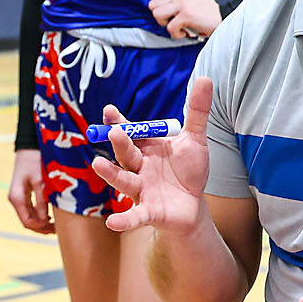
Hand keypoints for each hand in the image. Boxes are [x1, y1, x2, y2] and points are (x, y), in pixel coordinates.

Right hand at [8, 148, 53, 233]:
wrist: (29, 145)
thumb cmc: (35, 160)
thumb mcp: (41, 181)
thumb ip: (42, 201)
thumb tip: (45, 220)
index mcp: (17, 198)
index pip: (28, 222)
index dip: (41, 228)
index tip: (56, 228)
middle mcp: (15, 199)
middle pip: (27, 222)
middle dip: (42, 228)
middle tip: (58, 230)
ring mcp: (18, 196)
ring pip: (29, 216)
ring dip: (41, 222)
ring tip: (56, 225)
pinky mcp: (23, 193)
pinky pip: (30, 209)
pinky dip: (39, 215)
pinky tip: (50, 215)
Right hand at [90, 76, 212, 234]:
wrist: (193, 205)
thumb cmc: (188, 171)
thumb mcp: (195, 140)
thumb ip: (196, 112)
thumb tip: (204, 78)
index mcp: (147, 148)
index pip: (131, 133)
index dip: (119, 122)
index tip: (109, 110)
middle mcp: (139, 167)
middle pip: (126, 154)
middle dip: (119, 143)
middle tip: (113, 131)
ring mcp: (141, 190)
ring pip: (124, 180)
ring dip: (111, 174)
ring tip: (98, 164)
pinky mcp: (149, 212)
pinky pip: (135, 216)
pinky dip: (124, 220)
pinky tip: (112, 223)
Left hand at [149, 0, 220, 38]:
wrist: (223, 17)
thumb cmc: (206, 11)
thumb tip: (159, 3)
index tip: (164, 6)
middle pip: (152, 3)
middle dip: (159, 15)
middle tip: (171, 19)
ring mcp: (183, 3)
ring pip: (156, 14)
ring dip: (165, 24)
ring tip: (176, 25)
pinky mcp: (186, 15)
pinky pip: (169, 28)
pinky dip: (176, 34)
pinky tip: (184, 31)